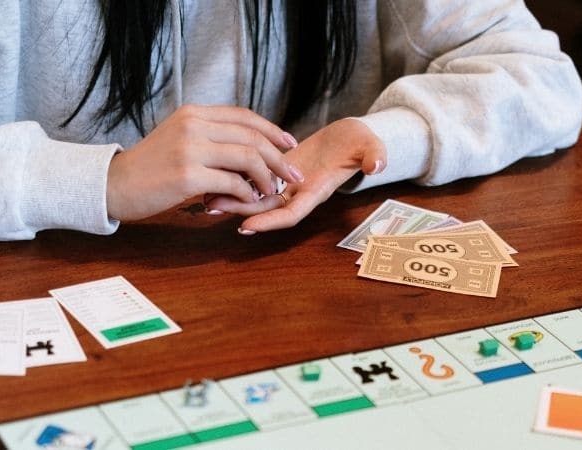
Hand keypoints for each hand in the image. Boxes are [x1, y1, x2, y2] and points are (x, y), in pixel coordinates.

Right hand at [106, 104, 302, 220]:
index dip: (272, 130)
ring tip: (271, 190)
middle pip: (252, 136)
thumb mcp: (180, 139)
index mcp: (194, 114)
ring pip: (247, 157)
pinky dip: (247, 194)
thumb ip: (210, 137)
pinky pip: (233, 183)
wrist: (114, 185)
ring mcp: (190, 149)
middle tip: (293, 174)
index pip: (244, 116)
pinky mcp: (188, 175)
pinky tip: (249, 201)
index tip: (290, 145)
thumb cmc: (150, 167)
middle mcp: (194, 125)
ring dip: (266, 177)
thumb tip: (249, 148)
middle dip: (279, 157)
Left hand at [204, 118, 385, 232]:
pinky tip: (213, 173)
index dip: (270, 221)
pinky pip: (253, 178)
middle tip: (211, 207)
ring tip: (203, 195)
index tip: (246, 226)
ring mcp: (286, 183)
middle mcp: (298, 191)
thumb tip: (378, 165)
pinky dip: (234, 178)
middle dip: (239, 209)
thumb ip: (375, 156)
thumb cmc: (362, 144)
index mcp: (318, 190)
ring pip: (255, 194)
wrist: (351, 138)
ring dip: (231, 196)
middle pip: (266, 207)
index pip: (292, 213)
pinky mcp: (276, 170)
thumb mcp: (372, 148)